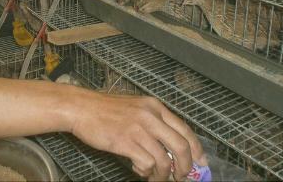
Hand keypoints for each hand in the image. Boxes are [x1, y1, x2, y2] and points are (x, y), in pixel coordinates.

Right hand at [70, 93, 204, 180]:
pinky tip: (137, 168)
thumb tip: (169, 146)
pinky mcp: (125, 142)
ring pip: (165, 160)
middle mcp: (150, 116)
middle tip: (180, 177)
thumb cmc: (105, 109)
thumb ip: (153, 122)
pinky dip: (145, 172)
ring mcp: (138, 129)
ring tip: (155, 177)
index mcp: (155, 106)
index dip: (197, 150)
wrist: (81, 108)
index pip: (185, 129)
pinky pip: (147, 164)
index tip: (201, 163)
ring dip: (163, 175)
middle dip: (184, 167)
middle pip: (181, 146)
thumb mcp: (135, 107)